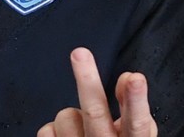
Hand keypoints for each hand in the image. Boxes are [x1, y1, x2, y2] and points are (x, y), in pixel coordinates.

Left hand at [37, 47, 156, 136]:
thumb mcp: (134, 136)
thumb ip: (134, 107)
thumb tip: (128, 77)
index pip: (137, 124)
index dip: (135, 101)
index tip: (133, 78)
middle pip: (95, 114)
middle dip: (88, 80)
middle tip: (79, 54)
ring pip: (66, 116)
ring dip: (71, 115)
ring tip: (81, 130)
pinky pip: (46, 132)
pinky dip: (54, 130)